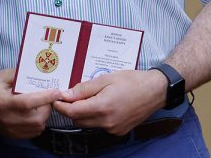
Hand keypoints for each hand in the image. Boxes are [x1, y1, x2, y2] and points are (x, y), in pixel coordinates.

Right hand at [0, 68, 60, 138]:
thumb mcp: (2, 76)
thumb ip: (20, 74)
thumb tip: (40, 74)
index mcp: (3, 102)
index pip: (28, 103)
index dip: (45, 97)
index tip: (57, 91)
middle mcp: (7, 118)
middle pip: (37, 118)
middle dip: (47, 106)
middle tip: (47, 97)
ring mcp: (9, 129)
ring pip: (37, 127)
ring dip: (44, 115)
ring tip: (41, 104)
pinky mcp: (11, 135)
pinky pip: (33, 132)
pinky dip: (38, 123)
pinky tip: (34, 113)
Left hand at [52, 69, 166, 134]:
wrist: (156, 91)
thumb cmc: (132, 81)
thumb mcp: (105, 79)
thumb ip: (84, 89)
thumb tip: (66, 95)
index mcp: (103, 108)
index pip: (73, 112)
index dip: (61, 106)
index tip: (55, 99)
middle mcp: (107, 122)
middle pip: (78, 120)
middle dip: (70, 109)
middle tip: (67, 97)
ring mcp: (114, 129)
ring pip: (88, 124)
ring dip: (82, 114)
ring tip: (84, 99)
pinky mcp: (119, 131)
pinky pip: (100, 126)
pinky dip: (94, 117)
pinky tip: (98, 105)